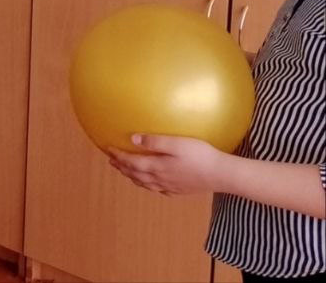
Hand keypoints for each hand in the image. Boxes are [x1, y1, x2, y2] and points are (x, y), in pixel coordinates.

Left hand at [107, 134, 227, 196]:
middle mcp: (160, 179)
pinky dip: (148, 185)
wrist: (222, 175)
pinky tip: (150, 183)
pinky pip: (158, 189)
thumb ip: (154, 141)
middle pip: (135, 174)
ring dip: (132, 177)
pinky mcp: (180, 190)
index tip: (108, 149)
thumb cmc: (200, 155)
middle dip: (122, 167)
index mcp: (157, 167)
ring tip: (125, 171)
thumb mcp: (176, 143)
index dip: (118, 156)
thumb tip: (133, 139)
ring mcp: (170, 186)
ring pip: (145, 184)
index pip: (131, 162)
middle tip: (112, 160)